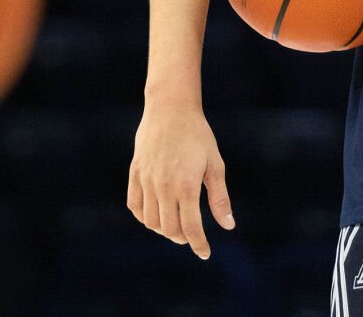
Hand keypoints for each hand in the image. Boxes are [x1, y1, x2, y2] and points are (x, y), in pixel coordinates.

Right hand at [127, 101, 234, 259]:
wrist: (170, 108)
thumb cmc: (198, 135)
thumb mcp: (215, 165)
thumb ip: (219, 198)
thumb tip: (228, 226)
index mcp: (186, 186)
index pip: (190, 228)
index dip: (199, 245)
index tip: (205, 253)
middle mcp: (163, 186)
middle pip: (169, 229)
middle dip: (182, 238)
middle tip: (191, 235)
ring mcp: (146, 179)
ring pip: (150, 221)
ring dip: (163, 229)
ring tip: (174, 224)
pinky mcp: (135, 172)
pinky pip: (134, 205)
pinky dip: (144, 216)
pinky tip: (155, 213)